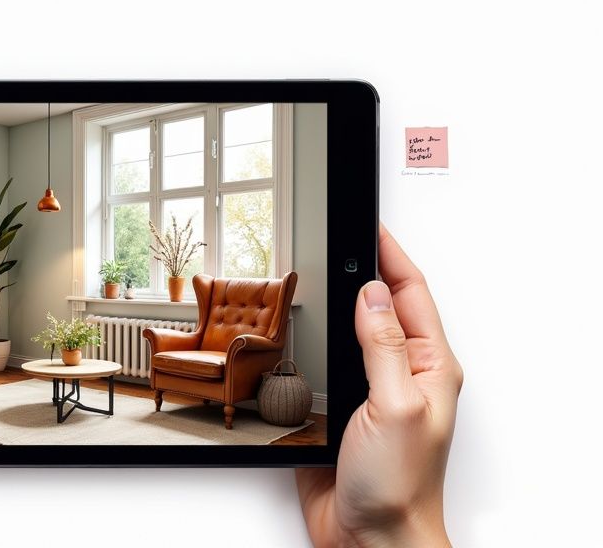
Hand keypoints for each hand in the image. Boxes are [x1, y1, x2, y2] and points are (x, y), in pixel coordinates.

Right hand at [296, 225, 462, 547]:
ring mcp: (374, 390)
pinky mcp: (343, 408)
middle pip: (384, 305)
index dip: (390, 255)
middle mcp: (403, 374)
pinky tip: (311, 329)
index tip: (370, 225)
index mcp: (430, 367)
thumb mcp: (395, 406)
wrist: (371, 536)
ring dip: (341, 302)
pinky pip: (331, 360)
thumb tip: (370, 294)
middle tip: (346, 235)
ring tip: (329, 270)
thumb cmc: (398, 485)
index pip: (409, 294)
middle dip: (365, 267)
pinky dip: (320, 338)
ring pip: (355, 330)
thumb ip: (384, 347)